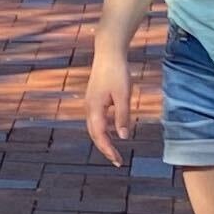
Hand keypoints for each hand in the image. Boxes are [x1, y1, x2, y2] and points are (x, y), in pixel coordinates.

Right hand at [82, 40, 132, 165]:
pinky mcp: (94, 99)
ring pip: (94, 128)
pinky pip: (97, 120)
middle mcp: (89, 108)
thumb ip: (122, 116)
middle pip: (95, 134)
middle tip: (117, 161)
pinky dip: (103, 130)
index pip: (100, 136)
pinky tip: (113, 131)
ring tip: (114, 151)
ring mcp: (90, 103)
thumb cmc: (117, 72)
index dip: (108, 150)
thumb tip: (124, 137)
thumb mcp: (123, 95)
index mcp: (95, 109)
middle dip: (105, 149)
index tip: (118, 161)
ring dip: (103, 140)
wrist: (108, 52)